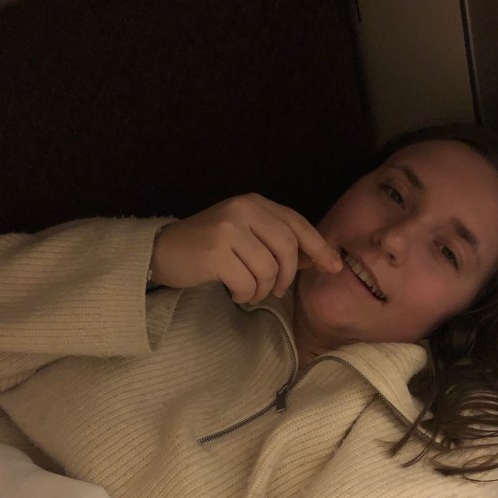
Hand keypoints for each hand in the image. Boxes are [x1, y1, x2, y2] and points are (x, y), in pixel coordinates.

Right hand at [149, 194, 341, 303]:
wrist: (163, 251)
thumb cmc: (210, 248)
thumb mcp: (247, 235)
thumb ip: (278, 242)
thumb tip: (319, 258)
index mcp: (254, 202)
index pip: (297, 224)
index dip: (319, 247)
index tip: (334, 267)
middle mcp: (242, 210)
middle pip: (288, 248)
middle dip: (287, 276)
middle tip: (276, 290)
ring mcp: (228, 229)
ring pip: (268, 269)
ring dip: (262, 289)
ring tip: (250, 291)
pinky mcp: (214, 252)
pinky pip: (247, 283)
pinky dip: (245, 295)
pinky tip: (234, 293)